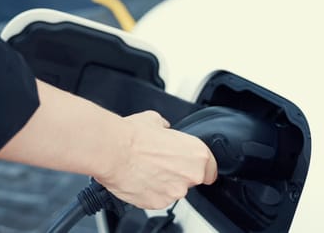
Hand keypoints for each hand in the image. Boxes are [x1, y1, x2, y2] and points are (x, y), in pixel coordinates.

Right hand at [95, 111, 217, 209]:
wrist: (112, 151)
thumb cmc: (132, 136)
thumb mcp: (154, 120)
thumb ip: (166, 128)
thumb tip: (164, 129)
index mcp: (196, 154)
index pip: (211, 169)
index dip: (200, 167)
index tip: (189, 165)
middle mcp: (190, 175)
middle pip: (191, 180)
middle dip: (178, 173)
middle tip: (159, 162)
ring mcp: (174, 192)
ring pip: (173, 190)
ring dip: (163, 183)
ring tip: (145, 169)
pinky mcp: (158, 203)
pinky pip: (157, 199)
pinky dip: (150, 191)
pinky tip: (139, 178)